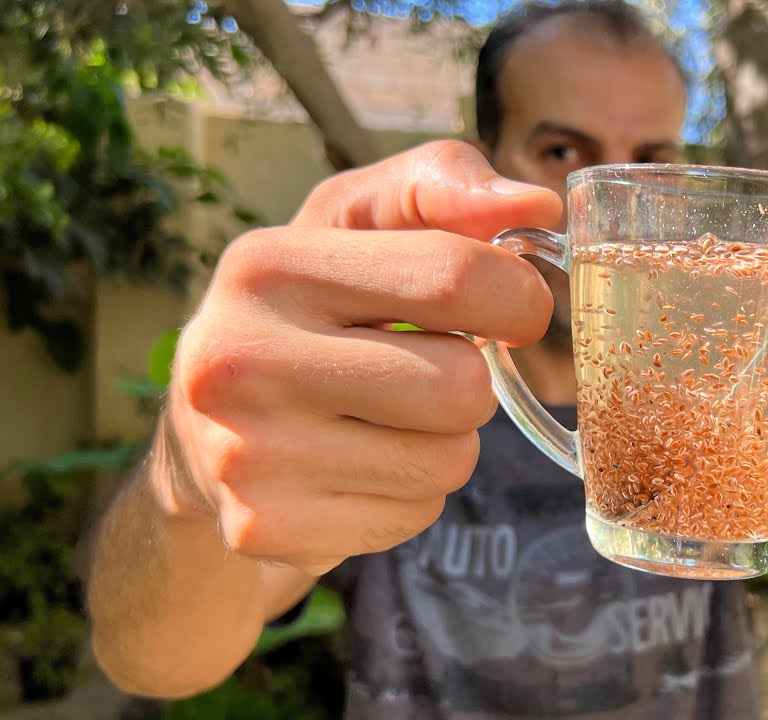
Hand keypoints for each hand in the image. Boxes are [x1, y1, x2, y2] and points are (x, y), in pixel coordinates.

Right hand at [161, 141, 561, 574]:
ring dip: (446, 441)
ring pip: (448, 461)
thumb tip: (536, 206)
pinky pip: (415, 515)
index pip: (452, 277)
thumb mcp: (360, 221)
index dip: (516, 298)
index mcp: (266, 265)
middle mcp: (239, 360)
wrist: (207, 432)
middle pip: (460, 387)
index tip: (515, 310)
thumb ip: (444, 186)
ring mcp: (246, 455)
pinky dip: (410, 494)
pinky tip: (359, 465)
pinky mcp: (264, 527)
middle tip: (428, 371)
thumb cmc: (313, 308)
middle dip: (472, 381)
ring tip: (387, 419)